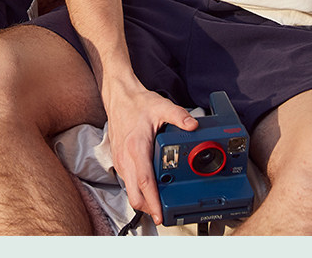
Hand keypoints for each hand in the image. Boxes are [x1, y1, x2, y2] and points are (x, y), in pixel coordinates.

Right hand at [104, 81, 197, 225]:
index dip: (153, 202)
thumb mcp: (161, 106)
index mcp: (136, 148)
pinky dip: (138, 189)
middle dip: (149, 209)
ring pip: (130, 191)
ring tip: (161, 202)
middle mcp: (126, 158)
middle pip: (134, 195)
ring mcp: (120, 161)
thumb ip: (179, 116)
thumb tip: (193, 126)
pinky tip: (150, 186)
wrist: (118, 97)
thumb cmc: (137, 103)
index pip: (144, 182)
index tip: (161, 216)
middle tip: (165, 215)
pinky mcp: (119, 161)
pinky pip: (128, 183)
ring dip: (144, 200)